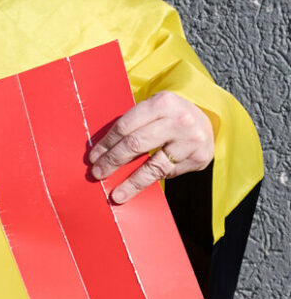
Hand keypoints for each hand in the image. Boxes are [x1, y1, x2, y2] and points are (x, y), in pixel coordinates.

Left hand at [87, 91, 214, 204]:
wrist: (204, 121)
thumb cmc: (168, 117)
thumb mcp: (152, 111)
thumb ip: (132, 125)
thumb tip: (100, 153)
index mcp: (162, 103)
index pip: (125, 126)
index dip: (106, 144)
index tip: (93, 157)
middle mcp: (179, 120)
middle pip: (136, 144)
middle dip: (113, 161)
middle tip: (97, 173)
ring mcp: (191, 140)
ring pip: (154, 166)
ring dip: (131, 182)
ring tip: (116, 195)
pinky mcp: (199, 157)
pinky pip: (168, 173)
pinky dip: (151, 180)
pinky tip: (138, 187)